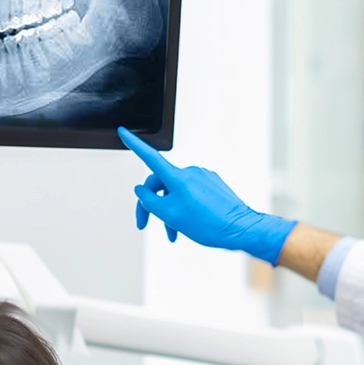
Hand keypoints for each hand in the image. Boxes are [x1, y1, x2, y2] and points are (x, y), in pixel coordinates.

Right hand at [117, 127, 296, 266]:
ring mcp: (203, 178)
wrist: (240, 229)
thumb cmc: (209, 224)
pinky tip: (190, 224)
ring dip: (170, 211)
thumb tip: (141, 189)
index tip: (124, 132)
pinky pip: (191, 194)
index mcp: (177, 177)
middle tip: (147, 224)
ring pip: (176, 193)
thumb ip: (149, 200)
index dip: (134, 144)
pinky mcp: (213, 186)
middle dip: (152, 205)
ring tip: (173, 232)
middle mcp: (190, 173)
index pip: (150, 157)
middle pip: (160, 184)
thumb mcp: (169, 215)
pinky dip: (185, 208)